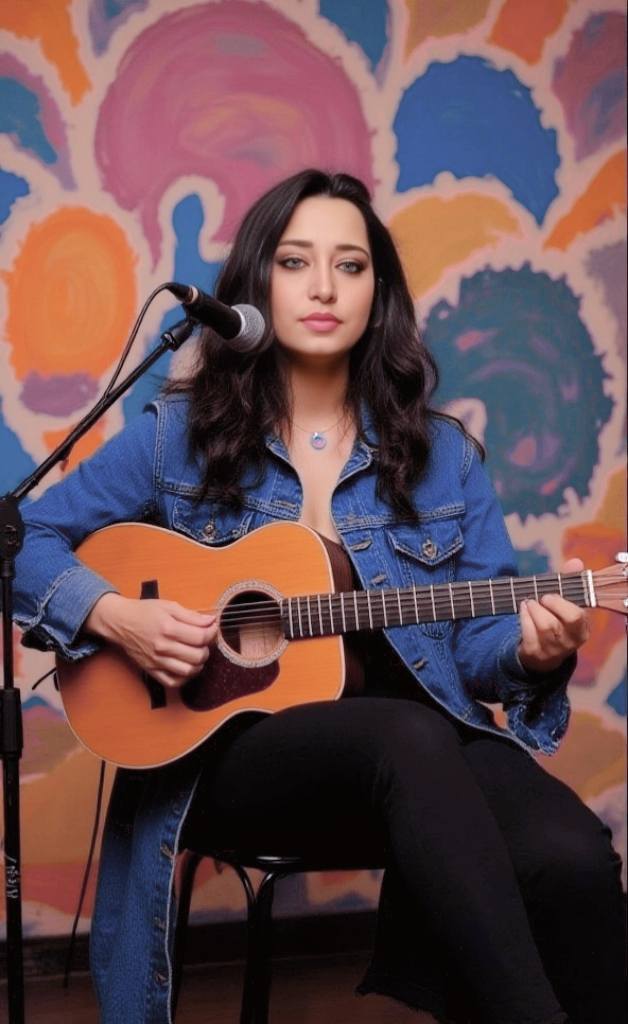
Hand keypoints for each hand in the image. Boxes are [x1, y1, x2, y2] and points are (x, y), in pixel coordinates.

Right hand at [85, 593, 216, 687]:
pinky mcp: (151, 670)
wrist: (119, 622)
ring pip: (188, 671)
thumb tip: (211, 621)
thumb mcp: (169, 606)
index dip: (212, 633)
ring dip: (199, 664)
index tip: (212, 628)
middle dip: (207, 648)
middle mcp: (162, 647)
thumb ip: (191, 616)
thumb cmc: (144, 612)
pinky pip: (173, 682)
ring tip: (197, 654)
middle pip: (198, 656)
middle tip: (204, 641)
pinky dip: (185, 678)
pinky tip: (186, 666)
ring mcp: (156, 661)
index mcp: (168, 628)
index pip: (201, 637)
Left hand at [517, 558, 589, 673]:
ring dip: (534, 609)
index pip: (577, 616)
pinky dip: (524, 618)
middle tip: (540, 598)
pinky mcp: (535, 654)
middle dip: (548, 605)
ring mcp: (552, 650)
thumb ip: (569, 581)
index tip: (549, 595)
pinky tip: (523, 609)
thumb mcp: (564, 603)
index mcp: (582, 629)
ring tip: (529, 602)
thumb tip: (576, 562)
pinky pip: (529, 634)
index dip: (561, 603)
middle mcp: (570, 642)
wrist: (542, 653)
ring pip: (545, 627)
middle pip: (560, 621)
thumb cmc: (555, 620)